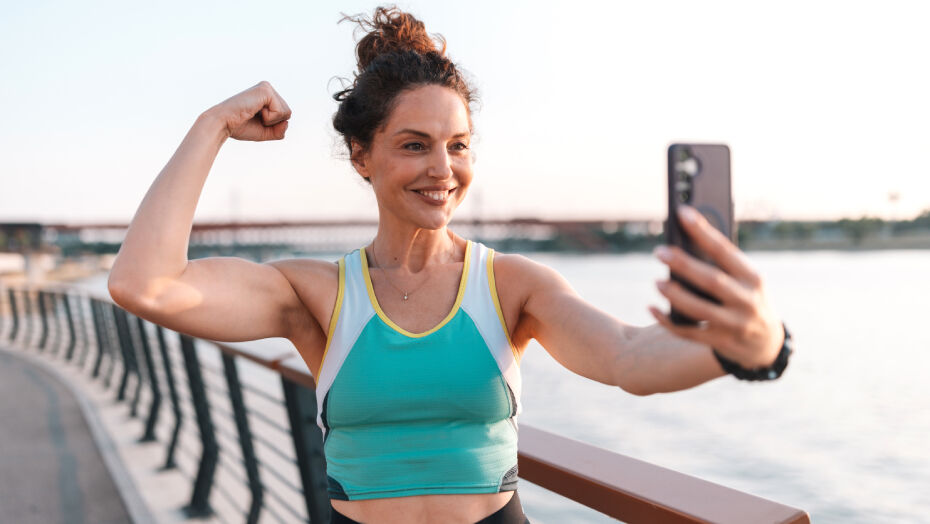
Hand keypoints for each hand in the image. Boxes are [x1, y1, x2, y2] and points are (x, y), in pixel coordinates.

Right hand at [208, 81, 290, 141]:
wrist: (222, 124)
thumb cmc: (241, 127)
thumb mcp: (265, 132)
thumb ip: (280, 130)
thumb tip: (287, 122)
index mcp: (267, 97)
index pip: (284, 116)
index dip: (273, 126)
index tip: (255, 121)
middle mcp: (267, 89)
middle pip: (287, 114)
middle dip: (273, 123)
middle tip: (254, 118)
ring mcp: (266, 87)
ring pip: (286, 112)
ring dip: (271, 120)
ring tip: (254, 113)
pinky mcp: (265, 90)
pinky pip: (280, 111)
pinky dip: (269, 118)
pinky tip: (255, 111)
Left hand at [648, 205, 783, 368]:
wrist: (766, 344)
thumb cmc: (747, 299)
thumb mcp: (745, 280)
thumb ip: (722, 265)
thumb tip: (683, 242)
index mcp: (752, 277)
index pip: (725, 250)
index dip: (703, 231)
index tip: (682, 213)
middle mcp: (746, 300)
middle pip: (711, 280)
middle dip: (683, 264)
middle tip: (659, 251)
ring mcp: (734, 324)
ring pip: (699, 309)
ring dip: (675, 295)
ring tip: (657, 282)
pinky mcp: (720, 342)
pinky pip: (688, 332)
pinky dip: (667, 321)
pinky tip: (652, 308)